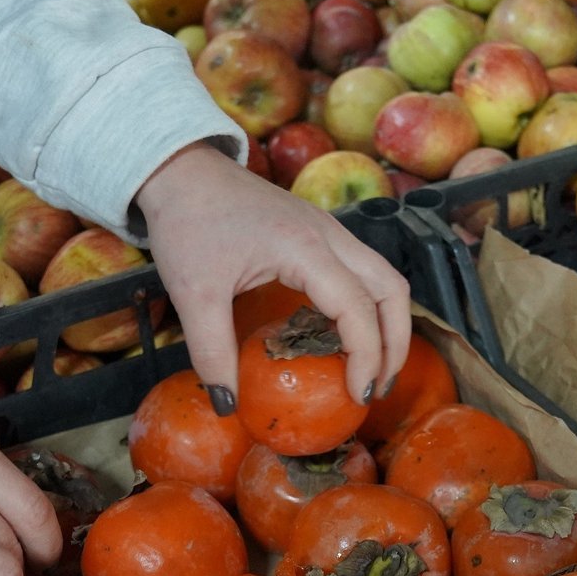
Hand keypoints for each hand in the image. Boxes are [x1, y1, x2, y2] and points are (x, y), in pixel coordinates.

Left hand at [136, 144, 411, 405]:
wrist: (181, 169)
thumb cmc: (187, 222)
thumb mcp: (193, 293)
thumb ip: (212, 352)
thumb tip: (228, 405)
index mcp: (305, 249)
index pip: (358, 309)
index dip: (367, 357)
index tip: (358, 395)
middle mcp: (329, 236)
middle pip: (392, 290)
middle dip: (395, 343)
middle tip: (377, 385)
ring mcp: (330, 229)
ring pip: (385, 277)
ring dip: (389, 323)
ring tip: (373, 366)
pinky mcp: (320, 231)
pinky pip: (364, 271)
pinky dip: (370, 306)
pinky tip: (346, 335)